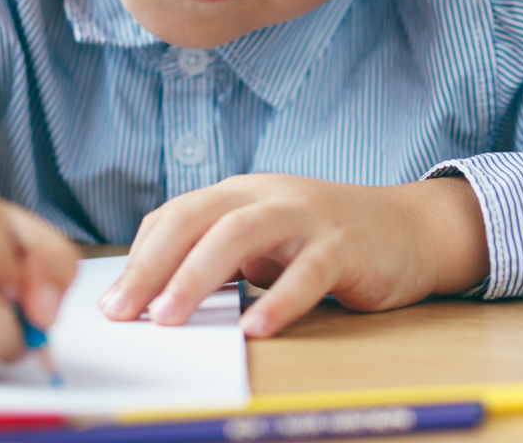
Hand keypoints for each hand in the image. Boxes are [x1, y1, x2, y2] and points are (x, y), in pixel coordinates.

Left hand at [98, 174, 487, 337]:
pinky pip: (307, 272)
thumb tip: (155, 298)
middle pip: (197, 218)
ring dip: (198, 276)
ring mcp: (307, 216)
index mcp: (241, 193)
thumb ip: (221, 259)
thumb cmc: (326, 241)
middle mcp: (268, 195)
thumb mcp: (266, 242)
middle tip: (124, 313)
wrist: (411, 229)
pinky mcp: (345, 245)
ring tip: (169, 318)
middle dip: (153, 266)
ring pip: (241, 234)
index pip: (176, 216)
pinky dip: (278, 301)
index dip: (140, 257)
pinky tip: (255, 329)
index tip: (111, 303)